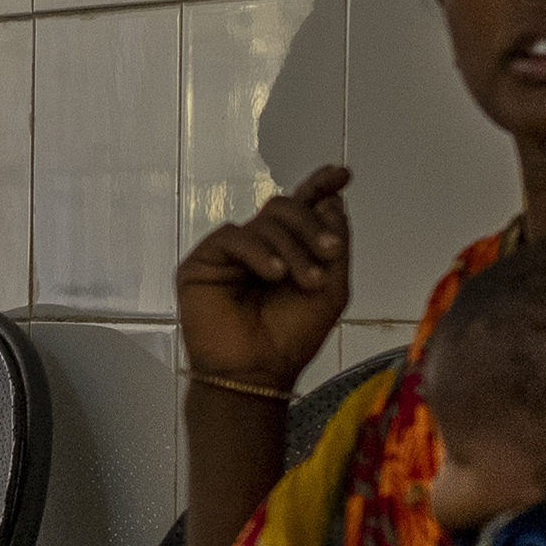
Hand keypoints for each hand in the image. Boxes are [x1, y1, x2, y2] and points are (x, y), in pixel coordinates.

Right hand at [176, 162, 355, 398]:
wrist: (257, 372)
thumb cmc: (291, 338)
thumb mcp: (332, 288)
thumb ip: (335, 242)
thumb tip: (332, 200)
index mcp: (288, 250)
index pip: (301, 207)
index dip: (319, 185)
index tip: (342, 174)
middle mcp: (258, 246)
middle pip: (285, 207)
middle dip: (312, 226)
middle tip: (330, 254)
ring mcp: (230, 253)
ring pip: (264, 222)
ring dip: (292, 249)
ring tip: (305, 281)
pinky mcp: (202, 263)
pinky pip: (234, 236)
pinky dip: (259, 252)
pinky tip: (274, 275)